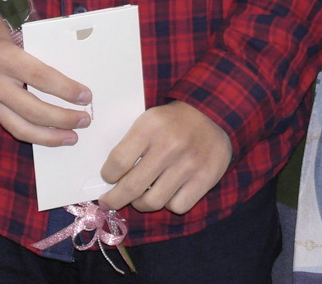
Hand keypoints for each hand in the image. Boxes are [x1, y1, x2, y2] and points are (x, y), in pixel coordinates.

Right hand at [0, 17, 92, 145]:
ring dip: (49, 137)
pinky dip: (33, 133)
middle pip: (33, 110)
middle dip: (62, 119)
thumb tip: (75, 56)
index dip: (65, 89)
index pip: (40, 77)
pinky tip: (51, 134)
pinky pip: (11, 126)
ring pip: (20, 128)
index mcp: (2, 56)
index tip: (86, 96)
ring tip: (72, 137)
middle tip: (84, 120)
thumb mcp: (14, 25)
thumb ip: (40, 41)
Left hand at [99, 101, 233, 214]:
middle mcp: (169, 146)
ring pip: (153, 202)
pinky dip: (169, 203)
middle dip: (115, 199)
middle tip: (109, 201)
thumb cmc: (174, 120)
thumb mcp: (149, 119)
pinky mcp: (205, 179)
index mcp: (150, 126)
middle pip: (132, 186)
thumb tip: (111, 177)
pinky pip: (178, 206)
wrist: (214, 114)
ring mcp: (188, 164)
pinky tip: (168, 193)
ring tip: (140, 197)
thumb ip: (131, 144)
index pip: (118, 161)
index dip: (108, 175)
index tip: (107, 178)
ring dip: (141, 203)